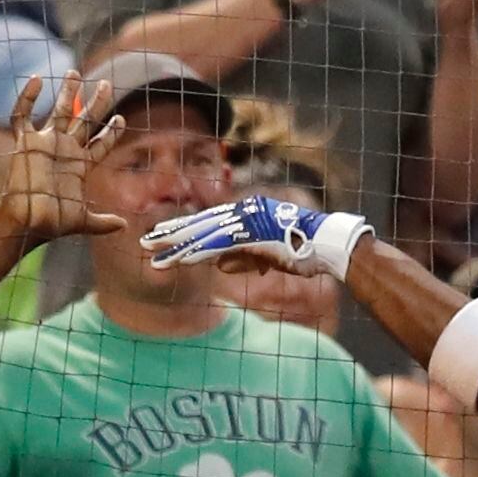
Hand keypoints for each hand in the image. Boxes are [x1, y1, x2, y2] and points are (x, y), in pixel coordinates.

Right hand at [0, 71, 128, 242]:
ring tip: (75, 72)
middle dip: (95, 102)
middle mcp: (65, 151)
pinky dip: (27, 98)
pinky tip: (36, 80)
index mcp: (81, 166)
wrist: (27, 224)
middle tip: (105, 83)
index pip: (100, 143)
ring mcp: (45, 145)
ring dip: (67, 93)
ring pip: (59, 112)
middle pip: (83, 120)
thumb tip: (124, 226)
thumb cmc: (53, 224)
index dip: (111, 131)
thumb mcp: (84, 222)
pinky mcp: (25, 144)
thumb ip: (103, 221)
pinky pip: (23, 116)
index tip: (120, 118)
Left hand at [142, 193, 374, 280]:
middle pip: (201, 223)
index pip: (209, 221)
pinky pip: (219, 244)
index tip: (161, 235)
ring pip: (204, 233)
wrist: (331, 245)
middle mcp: (246, 211)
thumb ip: (243, 258)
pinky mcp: (253, 233)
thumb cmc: (307, 251)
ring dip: (177, 244)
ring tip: (153, 251)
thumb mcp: (269, 256)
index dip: (184, 228)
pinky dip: (197, 251)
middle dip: (172, 233)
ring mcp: (249, 220)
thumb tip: (218, 265)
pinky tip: (179, 259)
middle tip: (146, 241)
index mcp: (249, 212)